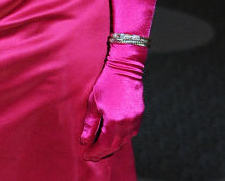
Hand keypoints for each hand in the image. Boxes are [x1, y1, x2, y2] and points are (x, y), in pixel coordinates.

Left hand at [80, 44, 145, 159]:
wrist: (125, 69)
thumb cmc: (106, 84)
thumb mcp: (93, 103)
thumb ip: (90, 124)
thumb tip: (84, 141)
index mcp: (115, 121)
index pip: (105, 145)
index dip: (95, 152)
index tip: (86, 156)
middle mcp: (128, 124)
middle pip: (115, 146)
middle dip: (103, 153)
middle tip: (92, 156)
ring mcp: (136, 121)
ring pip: (123, 141)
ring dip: (112, 147)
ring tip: (100, 150)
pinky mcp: (139, 117)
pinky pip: (130, 133)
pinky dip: (120, 139)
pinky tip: (112, 138)